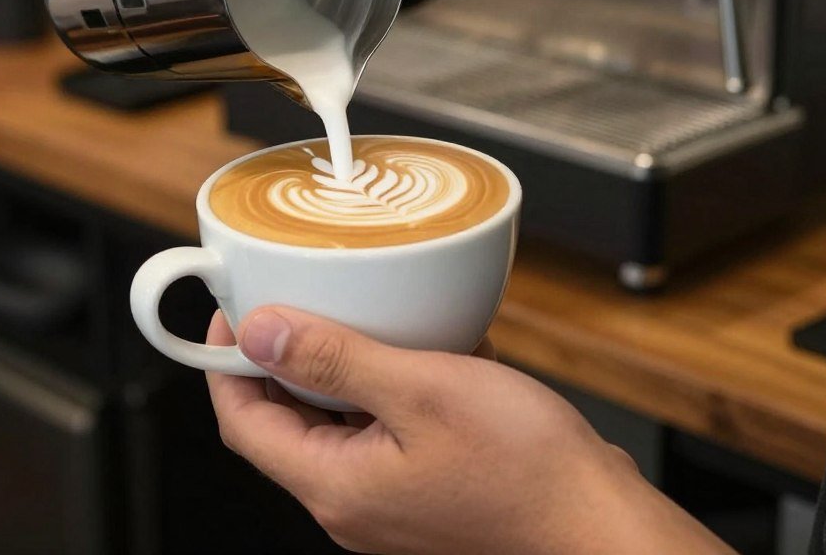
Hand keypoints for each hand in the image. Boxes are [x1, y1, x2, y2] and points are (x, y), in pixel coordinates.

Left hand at [206, 307, 735, 554]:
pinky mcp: (425, 489)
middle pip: (285, 423)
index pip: (242, 422)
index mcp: (336, 484)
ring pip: (337, 422)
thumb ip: (334, 360)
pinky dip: (388, 386)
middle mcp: (353, 502)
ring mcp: (390, 500)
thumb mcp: (421, 391)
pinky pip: (382, 430)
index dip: (226, 363)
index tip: (234, 311)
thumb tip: (260, 333)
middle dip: (282, 359)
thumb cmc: (526, 470)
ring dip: (342, 368)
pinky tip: (425, 353)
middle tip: (295, 299)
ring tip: (366, 318)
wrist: (599, 525)